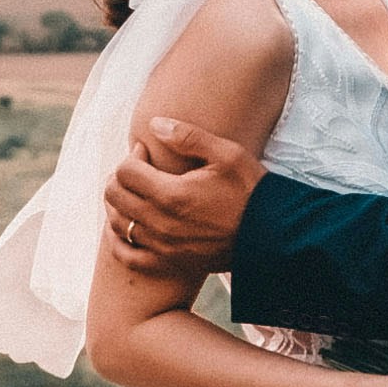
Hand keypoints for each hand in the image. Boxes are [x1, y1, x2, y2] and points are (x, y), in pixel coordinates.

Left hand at [104, 112, 259, 277]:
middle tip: (138, 169)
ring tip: (135, 193)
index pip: (125, 171)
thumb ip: (188, 136)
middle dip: (120, 177)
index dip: (131, 156)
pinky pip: (126, 255)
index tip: (145, 152)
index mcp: (172, 194)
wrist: (272, 236)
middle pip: (115, 196)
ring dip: (119, 204)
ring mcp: (162, 246)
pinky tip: (127, 227)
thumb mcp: (227, 154)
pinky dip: (120, 240)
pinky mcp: (168, 262)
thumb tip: (154, 124)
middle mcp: (161, 223)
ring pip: (117, 223)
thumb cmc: (251, 191)